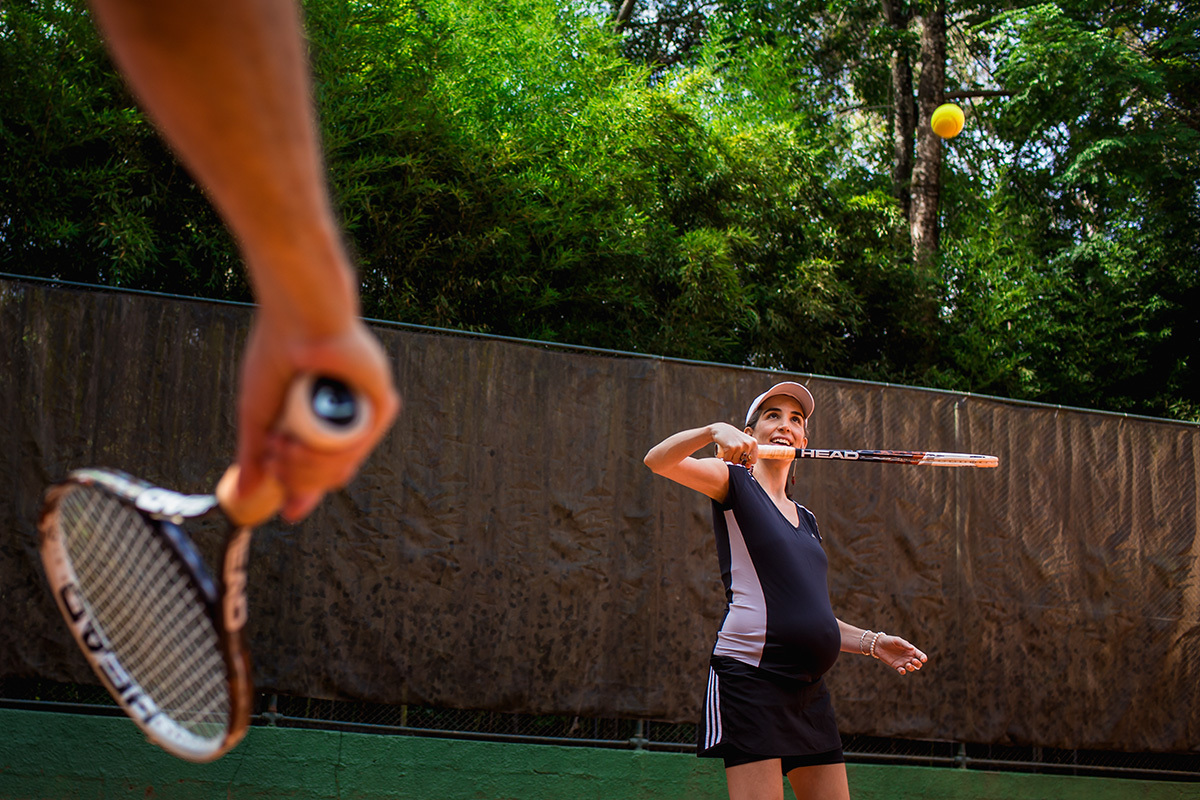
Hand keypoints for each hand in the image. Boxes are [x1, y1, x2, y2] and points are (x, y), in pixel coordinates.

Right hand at [235, 313, 400, 521]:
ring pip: (343, 466)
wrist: (298, 317)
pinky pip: (358, 445)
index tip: (288, 511)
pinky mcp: (383, 403)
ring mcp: (367, 413)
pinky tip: (297, 447)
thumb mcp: (258, 414)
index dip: (304, 493)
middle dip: (296, 477)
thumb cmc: (276, 355)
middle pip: (330, 476)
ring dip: (305, 468)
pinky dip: (326, 455)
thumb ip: (255, 455)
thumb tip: (249, 495)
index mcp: (324, 422)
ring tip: (279, 447)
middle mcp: (348, 420)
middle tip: (272, 458)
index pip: (321, 470)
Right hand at [711, 423, 757, 465]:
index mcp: (754, 443)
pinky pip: (728, 460)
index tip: (741, 457)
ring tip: (728, 452)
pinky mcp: (730, 447)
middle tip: (732, 452)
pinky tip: (724, 452)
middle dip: (736, 460)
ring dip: (730, 460)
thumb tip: (748, 466)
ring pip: (735, 462)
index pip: (753, 461)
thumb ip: (748, 453)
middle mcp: (748, 444)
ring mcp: (739, 446)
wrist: (720, 430)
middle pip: (743, 462)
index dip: (746, 461)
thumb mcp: (744, 443)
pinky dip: (724, 459)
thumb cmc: (733, 438)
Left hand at [873, 634, 927, 675]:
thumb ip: (904, 644)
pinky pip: (902, 671)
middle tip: (914, 661)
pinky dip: (903, 671)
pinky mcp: (897, 666)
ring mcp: (903, 662)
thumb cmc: (889, 640)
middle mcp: (908, 657)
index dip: (923, 658)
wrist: (878, 645)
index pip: (920, 655)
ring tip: (908, 665)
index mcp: (911, 650)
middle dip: (918, 664)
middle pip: (918, 664)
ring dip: (911, 668)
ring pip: (911, 668)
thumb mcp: (897, 640)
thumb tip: (912, 649)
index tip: (923, 659)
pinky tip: (902, 670)